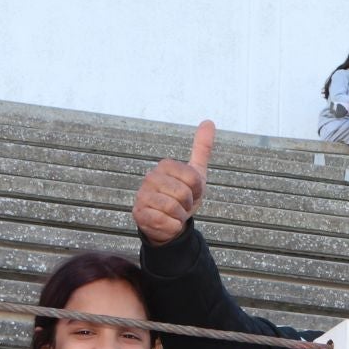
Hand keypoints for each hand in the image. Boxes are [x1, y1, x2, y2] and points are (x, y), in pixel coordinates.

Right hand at [134, 120, 212, 245]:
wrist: (169, 223)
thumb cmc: (183, 197)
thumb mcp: (196, 174)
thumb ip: (202, 148)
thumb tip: (208, 122)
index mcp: (165, 166)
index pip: (193, 178)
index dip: (197, 190)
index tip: (191, 192)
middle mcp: (151, 177)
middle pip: (183, 194)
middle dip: (188, 204)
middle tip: (181, 205)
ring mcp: (142, 195)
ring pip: (173, 208)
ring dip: (180, 216)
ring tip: (174, 213)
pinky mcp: (139, 214)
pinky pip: (165, 222)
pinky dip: (172, 226)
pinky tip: (166, 222)